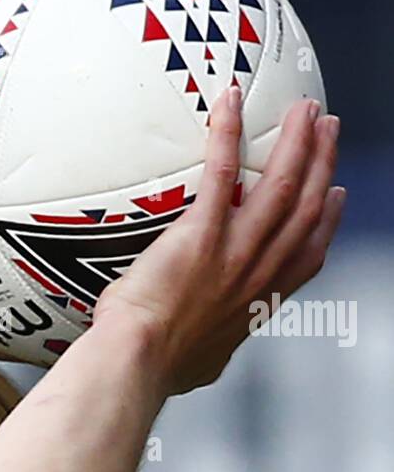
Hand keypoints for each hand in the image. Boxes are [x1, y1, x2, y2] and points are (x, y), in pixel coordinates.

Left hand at [92, 87, 345, 394]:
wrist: (138, 362)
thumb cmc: (155, 368)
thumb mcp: (197, 363)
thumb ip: (203, 348)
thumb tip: (191, 353)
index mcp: (257, 304)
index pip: (305, 257)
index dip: (325, 223)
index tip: (333, 197)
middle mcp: (256, 274)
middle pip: (303, 210)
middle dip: (322, 165)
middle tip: (326, 132)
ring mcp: (233, 252)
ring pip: (281, 187)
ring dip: (297, 143)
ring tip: (304, 110)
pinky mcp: (201, 234)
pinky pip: (221, 174)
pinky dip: (228, 134)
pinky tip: (230, 103)